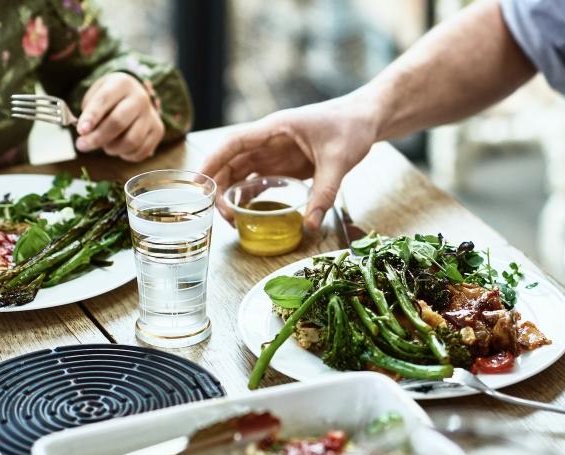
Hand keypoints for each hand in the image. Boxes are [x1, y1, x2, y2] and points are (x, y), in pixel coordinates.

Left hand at [75, 72, 163, 161]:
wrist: (134, 97)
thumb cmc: (109, 99)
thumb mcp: (95, 95)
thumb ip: (89, 112)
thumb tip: (86, 134)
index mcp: (122, 84)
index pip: (104, 100)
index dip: (91, 117)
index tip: (81, 131)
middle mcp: (140, 98)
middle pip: (118, 123)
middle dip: (97, 138)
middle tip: (82, 145)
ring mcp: (151, 115)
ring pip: (131, 141)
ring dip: (112, 148)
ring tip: (104, 145)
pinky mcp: (158, 130)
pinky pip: (141, 150)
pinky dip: (126, 155)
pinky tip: (119, 148)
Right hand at [200, 96, 377, 229]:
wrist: (366, 119)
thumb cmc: (351, 128)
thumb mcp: (338, 161)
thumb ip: (324, 193)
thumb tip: (310, 225)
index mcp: (275, 129)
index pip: (234, 143)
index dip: (213, 161)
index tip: (198, 183)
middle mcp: (270, 140)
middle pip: (233, 161)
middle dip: (220, 186)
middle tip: (221, 215)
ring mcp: (277, 152)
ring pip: (244, 172)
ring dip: (234, 193)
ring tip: (232, 219)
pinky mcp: (286, 164)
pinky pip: (261, 179)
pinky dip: (251, 195)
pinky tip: (248, 213)